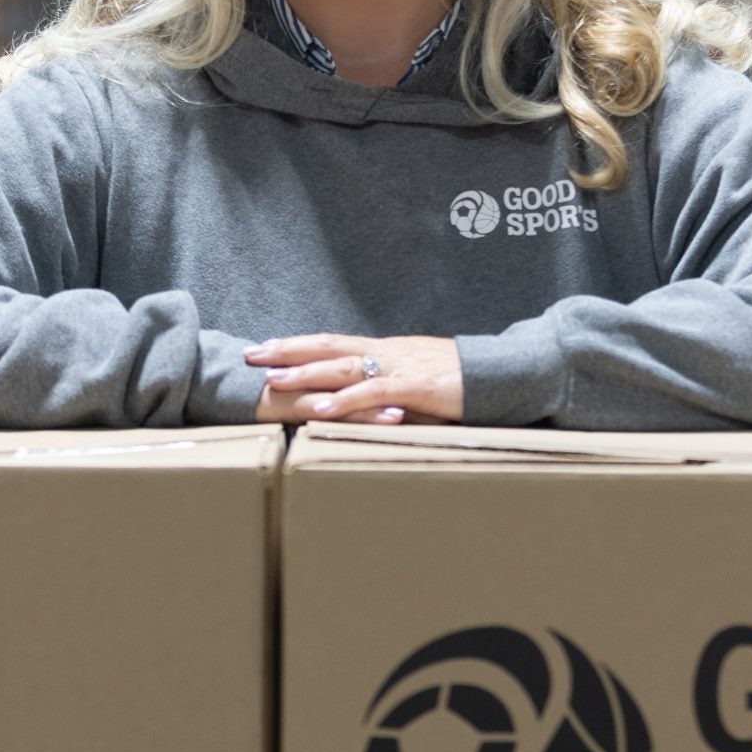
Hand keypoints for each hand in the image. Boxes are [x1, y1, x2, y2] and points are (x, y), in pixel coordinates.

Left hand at [246, 335, 461, 425]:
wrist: (500, 374)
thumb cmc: (460, 381)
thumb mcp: (417, 381)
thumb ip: (388, 389)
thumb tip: (363, 400)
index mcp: (385, 351)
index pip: (332, 343)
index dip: (297, 344)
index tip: (265, 346)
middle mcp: (386, 353)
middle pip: (328, 347)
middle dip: (287, 350)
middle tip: (252, 355)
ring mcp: (399, 368)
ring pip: (344, 367)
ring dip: (307, 373)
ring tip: (274, 380)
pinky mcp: (415, 387)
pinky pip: (373, 393)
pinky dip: (344, 400)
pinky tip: (320, 408)